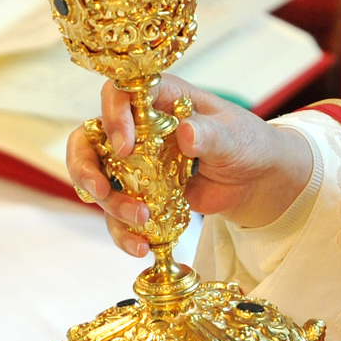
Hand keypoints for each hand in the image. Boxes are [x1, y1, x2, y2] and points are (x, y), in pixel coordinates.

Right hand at [65, 75, 314, 256]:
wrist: (255, 180)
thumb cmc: (245, 144)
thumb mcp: (233, 136)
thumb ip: (211, 134)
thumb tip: (187, 133)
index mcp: (159, 99)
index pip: (119, 94)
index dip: (113, 117)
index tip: (126, 146)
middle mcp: (137, 127)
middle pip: (89, 139)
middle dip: (85, 167)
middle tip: (100, 191)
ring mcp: (134, 162)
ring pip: (98, 180)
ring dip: (111, 205)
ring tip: (141, 221)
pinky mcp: (139, 193)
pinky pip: (117, 212)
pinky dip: (123, 231)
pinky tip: (140, 246)